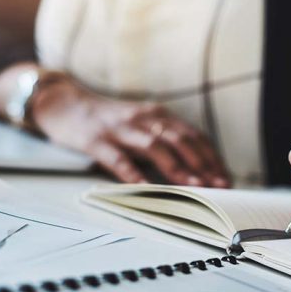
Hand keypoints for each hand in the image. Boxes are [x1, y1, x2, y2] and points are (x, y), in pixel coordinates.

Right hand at [30, 77, 229, 186]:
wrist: (64, 103)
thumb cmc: (108, 121)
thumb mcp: (140, 124)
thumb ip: (163, 141)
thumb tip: (193, 169)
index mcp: (157, 115)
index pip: (193, 135)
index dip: (212, 156)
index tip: (227, 177)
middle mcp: (143, 118)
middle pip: (180, 139)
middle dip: (204, 164)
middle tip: (221, 185)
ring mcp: (119, 129)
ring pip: (155, 147)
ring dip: (178, 168)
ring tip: (196, 187)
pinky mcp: (95, 140)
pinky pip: (117, 158)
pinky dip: (133, 174)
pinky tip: (146, 188)